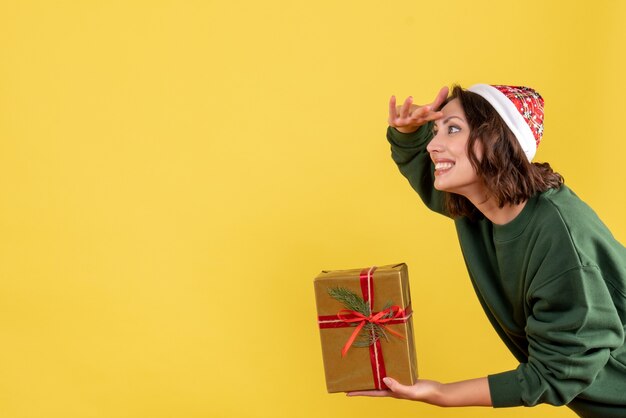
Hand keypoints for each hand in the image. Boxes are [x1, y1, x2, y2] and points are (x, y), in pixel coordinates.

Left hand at [347, 376, 491, 406]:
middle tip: (350, 380)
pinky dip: (384, 369)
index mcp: (391, 392)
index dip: (359, 392)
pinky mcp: (403, 377)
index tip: (346, 392)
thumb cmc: (424, 392)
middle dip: (362, 384)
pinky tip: (382, 364)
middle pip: (373, 386)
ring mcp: (398, 382)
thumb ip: (398, 387)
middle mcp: (392, 388)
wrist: (437, 392)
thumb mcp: (410, 390)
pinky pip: (391, 372)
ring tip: (362, 370)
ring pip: (381, 378)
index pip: (371, 392)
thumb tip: (384, 380)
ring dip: (372, 375)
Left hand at [388, 86, 448, 133]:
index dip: (435, 116)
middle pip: (418, 116)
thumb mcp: (428, 109)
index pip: (429, 117)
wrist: (401, 126)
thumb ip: (438, 99)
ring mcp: (403, 121)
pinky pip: (392, 111)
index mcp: (422, 119)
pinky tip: (393, 96)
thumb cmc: (417, 115)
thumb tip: (447, 87)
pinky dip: (392, 104)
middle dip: (423, 112)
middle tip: (428, 108)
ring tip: (410, 97)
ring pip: (405, 112)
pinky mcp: (393, 120)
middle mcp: (413, 121)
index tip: (441, 114)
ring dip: (407, 105)